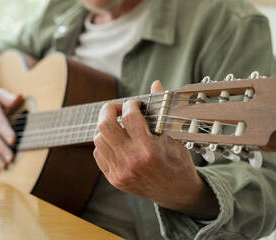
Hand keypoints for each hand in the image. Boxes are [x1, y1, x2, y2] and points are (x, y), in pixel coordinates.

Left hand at [93, 80, 218, 219]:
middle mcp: (131, 161)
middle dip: (108, 110)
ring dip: (106, 128)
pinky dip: (104, 143)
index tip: (134, 103)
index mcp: (149, 149)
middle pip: (104, 126)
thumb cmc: (177, 162)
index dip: (130, 104)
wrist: (176, 192)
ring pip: (98, 139)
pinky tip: (117, 142)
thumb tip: (155, 83)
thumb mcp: (173, 136)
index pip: (129, 117)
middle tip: (117, 108)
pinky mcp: (114, 178)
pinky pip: (98, 153)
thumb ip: (160, 109)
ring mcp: (120, 172)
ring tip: (119, 127)